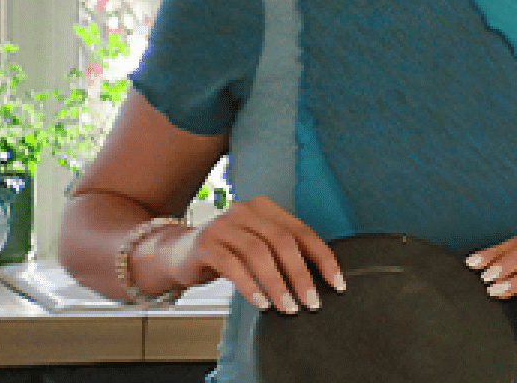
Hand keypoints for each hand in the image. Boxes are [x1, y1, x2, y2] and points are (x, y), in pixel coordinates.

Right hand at [177, 196, 342, 313]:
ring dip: (277, 283)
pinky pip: (232, 265)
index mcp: (265, 209)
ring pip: (258, 253)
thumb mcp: (258, 248)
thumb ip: (282, 254)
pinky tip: (261, 303)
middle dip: (301, 274)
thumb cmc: (227, 253)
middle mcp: (245, 211)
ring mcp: (223, 225)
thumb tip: (319, 282)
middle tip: (311, 302)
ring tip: (288, 307)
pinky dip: (250, 286)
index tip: (336, 284)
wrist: (179, 253)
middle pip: (282, 241)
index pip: (302, 231)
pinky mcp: (205, 243)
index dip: (323, 258)